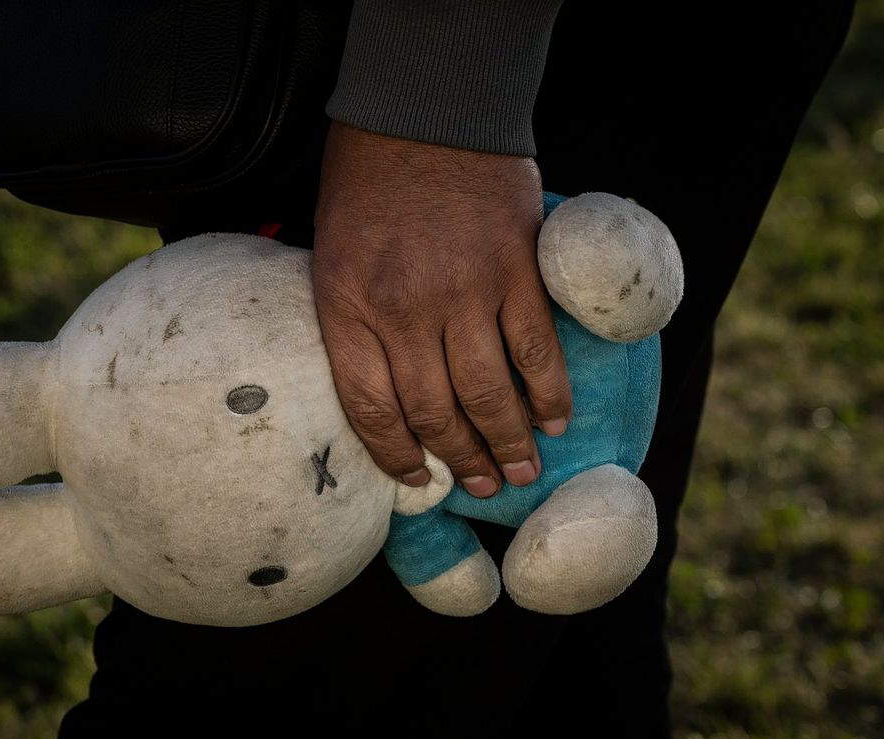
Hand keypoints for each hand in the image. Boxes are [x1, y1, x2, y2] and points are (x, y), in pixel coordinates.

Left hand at [312, 121, 571, 497]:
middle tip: (480, 486)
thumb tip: (385, 390)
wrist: (423, 108)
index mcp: (348, 305)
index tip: (414, 478)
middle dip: (459, 461)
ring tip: (519, 472)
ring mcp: (463, 291)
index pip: (369, 408)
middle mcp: (402, 309)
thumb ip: (353, 320)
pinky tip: (553, 420)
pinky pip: (536, 349)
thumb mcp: (330, 254)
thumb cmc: (368, 182)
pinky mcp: (515, 270)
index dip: (393, 456)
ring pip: (488, 391)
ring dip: (506, 442)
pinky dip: (548, 392)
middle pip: (433, 411)